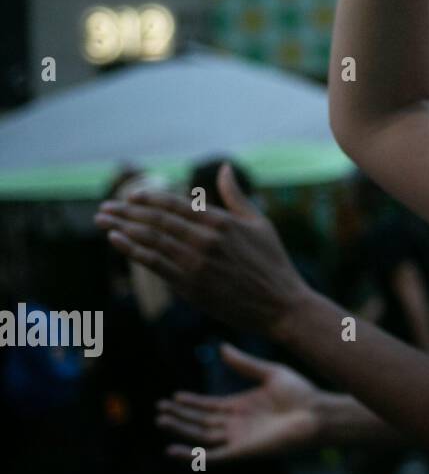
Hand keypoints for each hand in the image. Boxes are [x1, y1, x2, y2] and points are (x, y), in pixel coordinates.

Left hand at [95, 162, 309, 335]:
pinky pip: (154, 263)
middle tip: (105, 207)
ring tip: (102, 221)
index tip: (130, 196)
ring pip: (151, 239)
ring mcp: (196, 263)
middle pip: (157, 220)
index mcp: (222, 222)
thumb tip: (224, 168)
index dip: (149, 198)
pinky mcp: (190, 285)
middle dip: (126, 211)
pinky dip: (131, 250)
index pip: (176, 204)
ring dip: (122, 227)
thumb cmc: (273, 263)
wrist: (280, 305)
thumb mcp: (260, 224)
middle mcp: (206, 239)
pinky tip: (116, 240)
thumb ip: (236, 196)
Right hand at [156, 344, 321, 462]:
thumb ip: (244, 363)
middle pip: (200, 421)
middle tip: (159, 409)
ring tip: (161, 420)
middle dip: (180, 416)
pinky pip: (211, 456)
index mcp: (242, 406)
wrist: (317, 412)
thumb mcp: (269, 373)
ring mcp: (238, 438)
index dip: (191, 402)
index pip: (209, 406)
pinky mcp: (241, 452)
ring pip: (201, 436)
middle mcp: (237, 424)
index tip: (172, 396)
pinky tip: (172, 449)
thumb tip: (222, 347)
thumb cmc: (300, 392)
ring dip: (181, 430)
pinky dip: (191, 456)